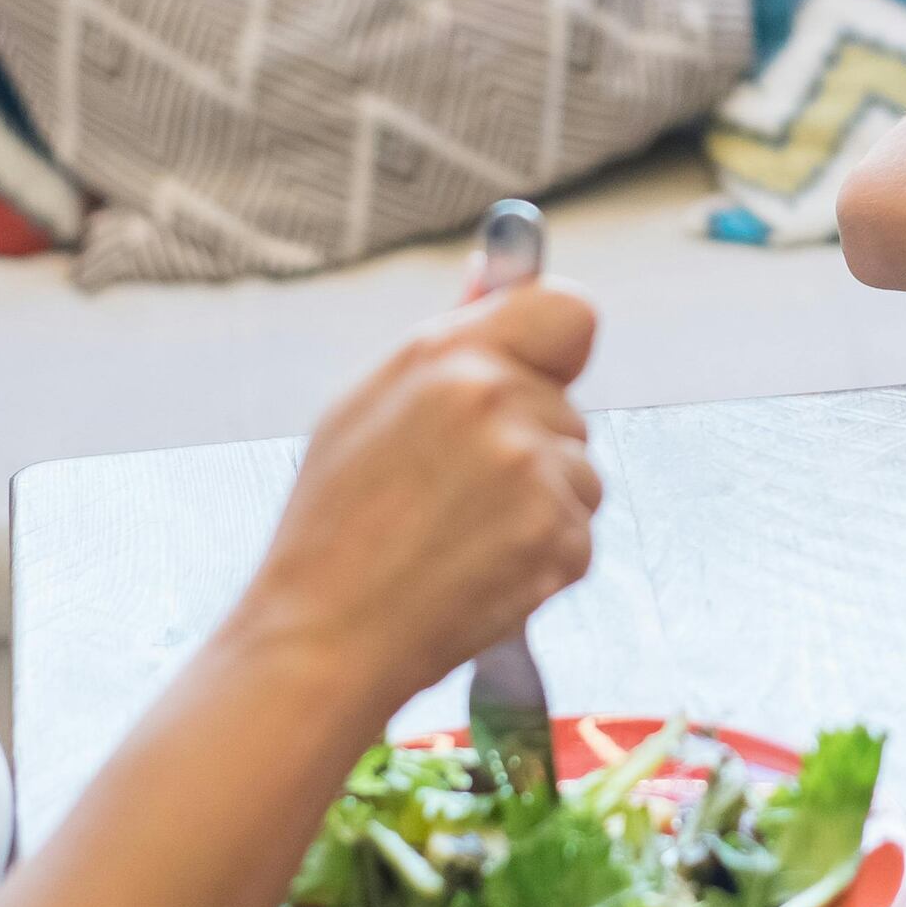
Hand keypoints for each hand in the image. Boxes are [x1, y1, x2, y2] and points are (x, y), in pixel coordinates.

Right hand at [245, 283, 603, 705]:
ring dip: (542, 505)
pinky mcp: (557, 541)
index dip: (559, 343)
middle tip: (454, 492)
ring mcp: (533, 475)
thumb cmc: (335, 524)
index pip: (569, 312)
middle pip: (569, 409)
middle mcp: (500, 405)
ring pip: (581, 474)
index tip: (541, 369)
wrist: (324, 636)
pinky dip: (543, 557)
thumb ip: (446, 338)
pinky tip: (479, 570)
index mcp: (449, 359)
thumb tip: (492, 269)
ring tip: (459, 536)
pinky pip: (580, 535)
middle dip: (532, 445)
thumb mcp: (365, 405)